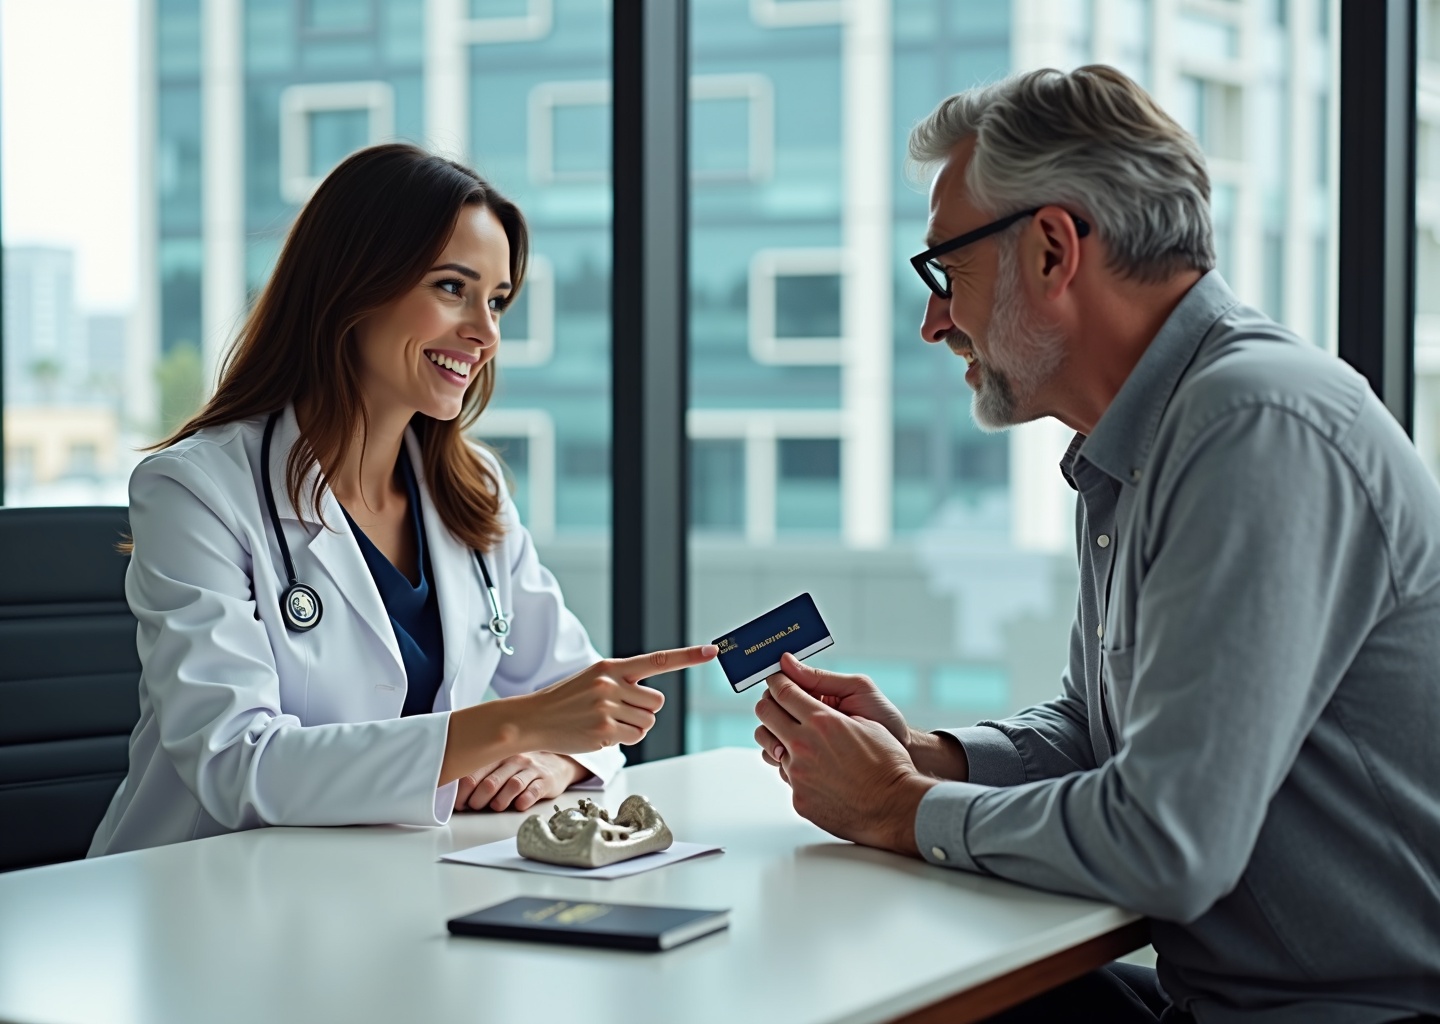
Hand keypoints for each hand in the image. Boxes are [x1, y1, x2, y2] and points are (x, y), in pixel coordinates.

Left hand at [455, 752, 584, 812]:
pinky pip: (534, 791)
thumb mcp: (501, 764)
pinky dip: (524, 800)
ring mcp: (531, 769)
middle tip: (475, 807)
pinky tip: (518, 805)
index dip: (462, 792)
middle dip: (478, 800)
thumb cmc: (521, 767)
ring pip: (512, 785)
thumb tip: (458, 797)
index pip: (474, 772)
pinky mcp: (546, 780)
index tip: (459, 803)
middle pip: (490, 782)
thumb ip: (482, 775)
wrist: (557, 763)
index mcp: (498, 755)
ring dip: (500, 801)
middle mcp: (514, 760)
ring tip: (495, 808)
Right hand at [518, 645, 717, 753]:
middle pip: (657, 702)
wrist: (533, 718)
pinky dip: (624, 738)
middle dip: (644, 710)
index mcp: (611, 667)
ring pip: (648, 722)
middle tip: (619, 712)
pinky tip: (602, 733)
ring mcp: (608, 707)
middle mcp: (612, 684)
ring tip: (607, 722)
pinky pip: (635, 737)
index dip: (688, 657)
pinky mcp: (604, 730)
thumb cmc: (565, 700)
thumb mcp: (592, 679)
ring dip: (634, 726)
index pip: (657, 660)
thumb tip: (650, 699)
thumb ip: (621, 682)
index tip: (712, 652)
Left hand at [754, 674, 936, 854]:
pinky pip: (785, 776)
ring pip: (769, 746)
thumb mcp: (866, 722)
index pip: (783, 691)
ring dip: (778, 738)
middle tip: (777, 704)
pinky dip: (796, 769)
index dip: (777, 682)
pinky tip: (816, 770)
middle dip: (769, 704)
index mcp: (822, 721)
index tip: (777, 681)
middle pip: (765, 713)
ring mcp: (798, 774)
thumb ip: (833, 704)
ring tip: (797, 740)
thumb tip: (810, 694)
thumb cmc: (888, 763)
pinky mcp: (799, 798)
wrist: (895, 805)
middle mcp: (804, 746)